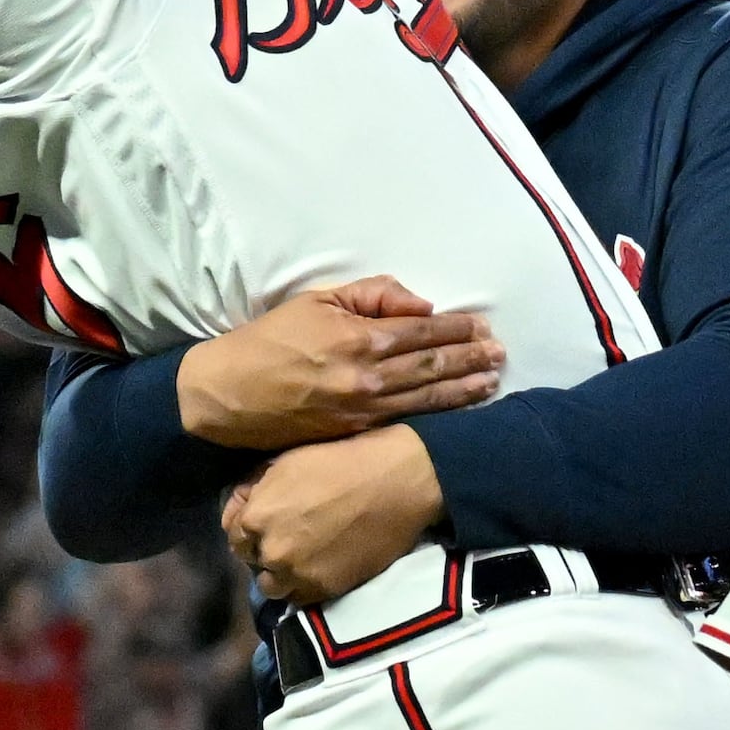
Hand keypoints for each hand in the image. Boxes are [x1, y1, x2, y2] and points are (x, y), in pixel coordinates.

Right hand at [179, 281, 502, 451]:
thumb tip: (420, 306)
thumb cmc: (270, 340)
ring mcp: (364, 410)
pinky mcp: (355, 433)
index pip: (424, 331)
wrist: (229, 394)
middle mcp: (369, 377)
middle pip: (434, 365)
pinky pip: (406, 421)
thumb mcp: (317, 300)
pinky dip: (437, 415)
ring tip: (491, 381)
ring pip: (427, 398)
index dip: (457, 328)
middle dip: (471, 358)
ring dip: (464, 389)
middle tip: (500, 353)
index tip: (482, 326)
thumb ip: (372, 296)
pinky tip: (457, 409)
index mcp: (361, 338)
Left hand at [223, 428, 442, 606]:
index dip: (249, 528)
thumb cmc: (341, 460)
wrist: (397, 482)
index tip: (266, 523)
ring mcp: (299, 575)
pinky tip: (319, 566)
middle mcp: (272, 552)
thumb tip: (241, 503)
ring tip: (301, 557)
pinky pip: (301, 598)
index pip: (234, 536)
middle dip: (264, 550)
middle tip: (288, 537)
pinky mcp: (327, 589)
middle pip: (253, 562)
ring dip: (281, 573)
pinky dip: (304, 585)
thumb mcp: (286, 460)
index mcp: (257, 517)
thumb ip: (255, 486)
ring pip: (273, 586)